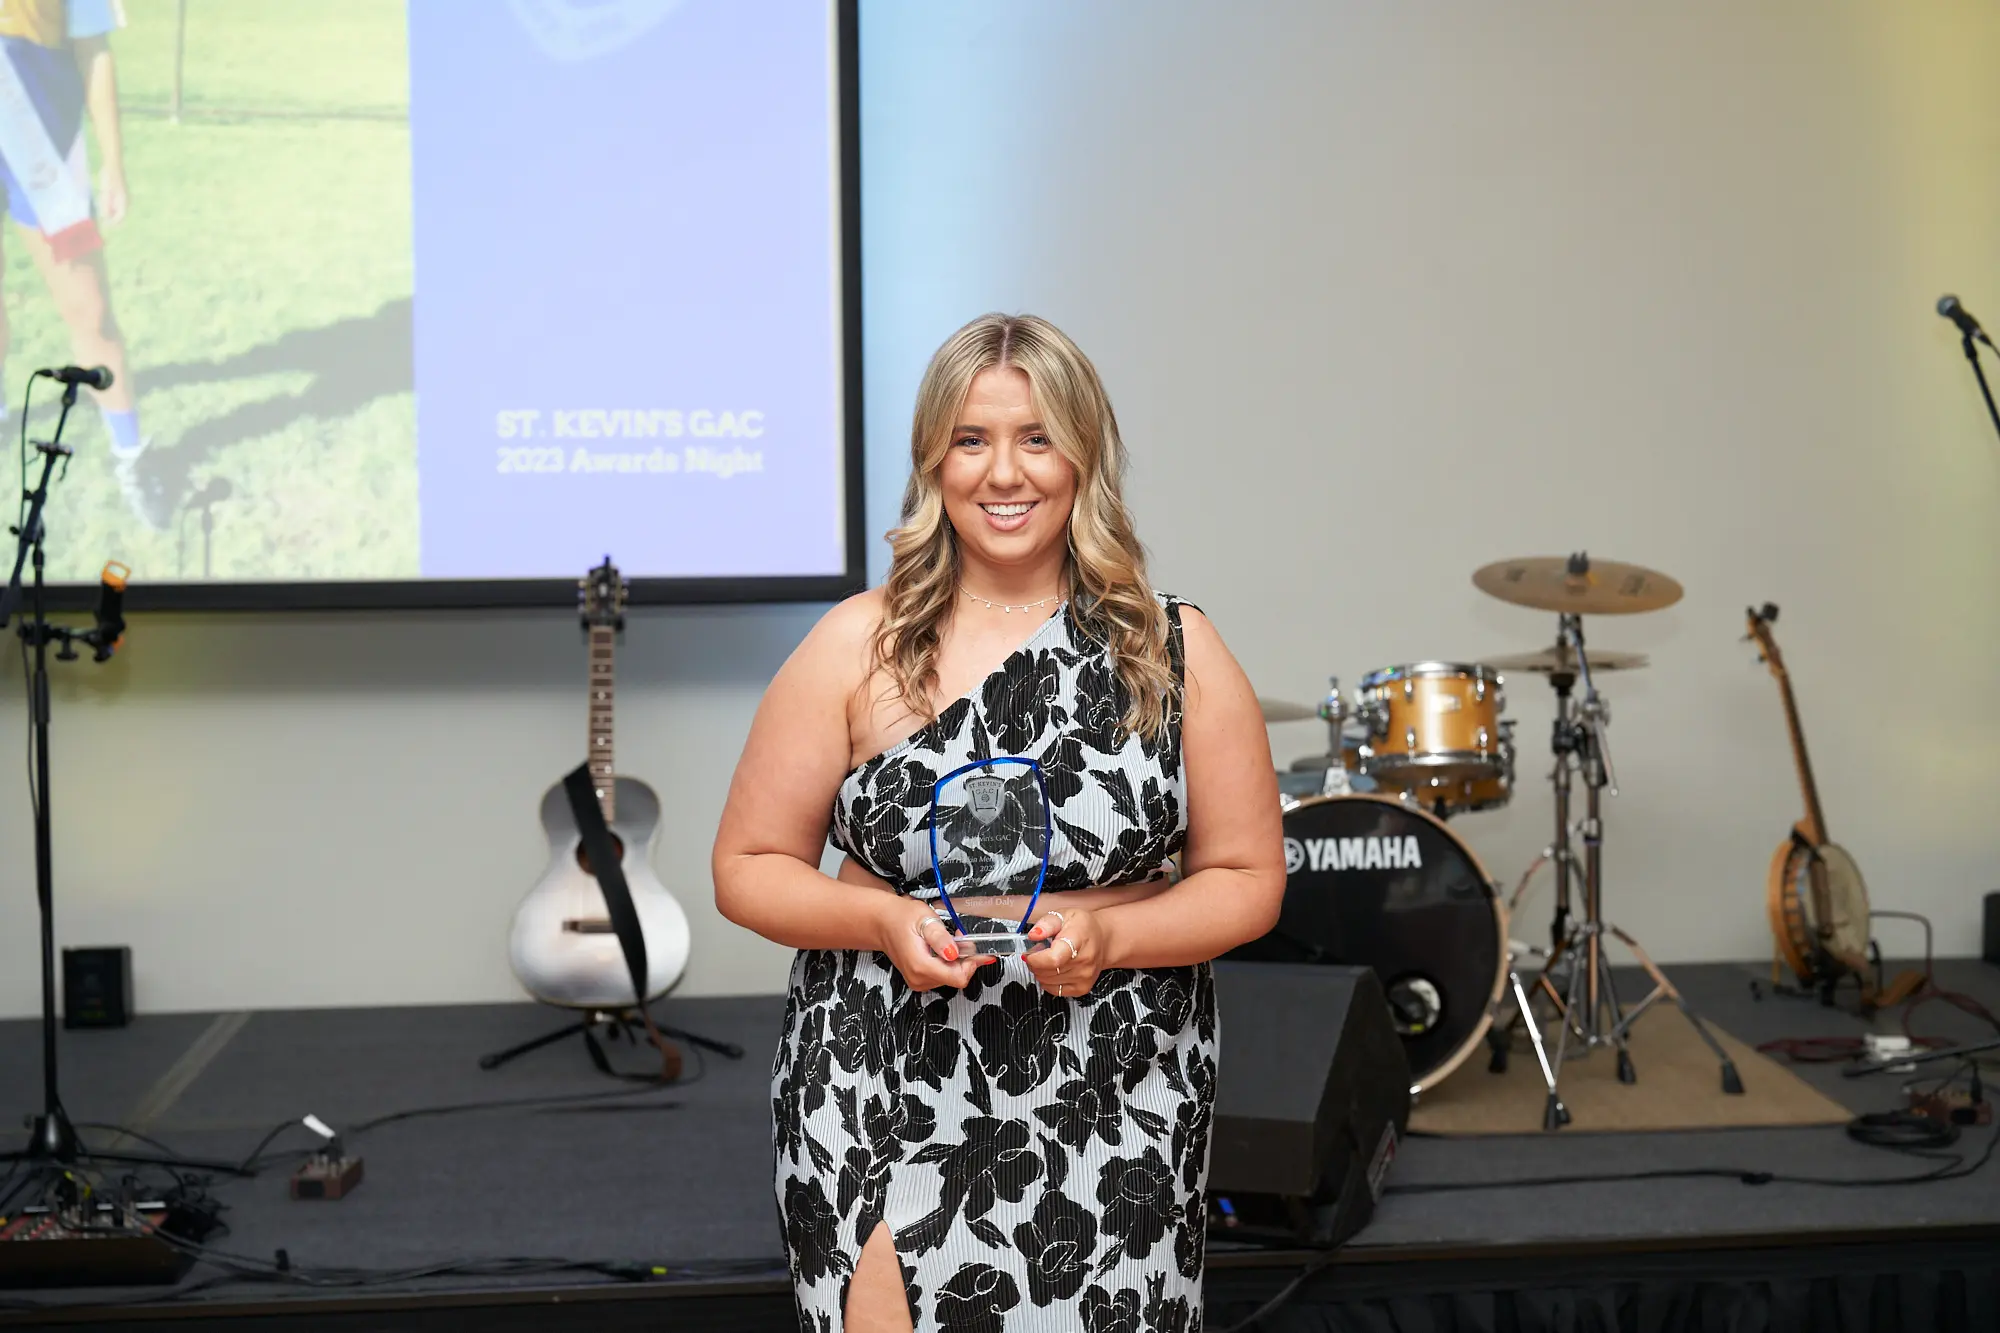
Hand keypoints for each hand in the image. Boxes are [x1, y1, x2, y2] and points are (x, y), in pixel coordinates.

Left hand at [97, 165, 126, 227]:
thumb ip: (105, 205)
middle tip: (103, 221)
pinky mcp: (121, 193)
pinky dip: (112, 206)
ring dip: (112, 212)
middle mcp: (126, 200)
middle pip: (120, 214)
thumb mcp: (105, 193)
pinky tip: (105, 203)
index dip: (113, 222)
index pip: (120, 217)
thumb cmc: (109, 178)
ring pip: (119, 209)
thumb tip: (105, 217)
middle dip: (112, 218)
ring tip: (103, 211)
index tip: (106, 226)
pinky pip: (118, 204)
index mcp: (123, 201)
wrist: (113, 166)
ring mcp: (124, 197)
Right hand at [874, 897, 996, 992]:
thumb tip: (955, 952)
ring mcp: (918, 982)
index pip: (959, 978)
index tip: (970, 945)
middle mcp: (919, 979)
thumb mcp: (924, 919)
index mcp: (921, 966)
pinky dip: (947, 963)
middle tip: (956, 937)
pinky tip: (940, 949)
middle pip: (956, 978)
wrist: (882, 922)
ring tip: (945, 941)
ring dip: (955, 960)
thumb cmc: (901, 917)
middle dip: (963, 958)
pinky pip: (943, 976)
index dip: (971, 962)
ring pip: (951, 977)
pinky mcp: (919, 981)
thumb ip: (940, 938)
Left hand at [1020, 905, 1106, 998]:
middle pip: (1047, 972)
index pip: (1053, 959)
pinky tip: (1053, 969)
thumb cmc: (1082, 927)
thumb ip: (1046, 924)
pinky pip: (1054, 990)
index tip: (1030, 952)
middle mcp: (1084, 961)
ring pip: (1047, 982)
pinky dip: (1047, 980)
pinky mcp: (1082, 988)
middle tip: (1038, 952)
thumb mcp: (1063, 915)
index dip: (1035, 959)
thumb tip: (1034, 935)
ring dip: (1040, 971)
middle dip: (1035, 963)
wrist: (1103, 940)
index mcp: (1078, 940)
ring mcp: (1084, 977)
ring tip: (1048, 958)